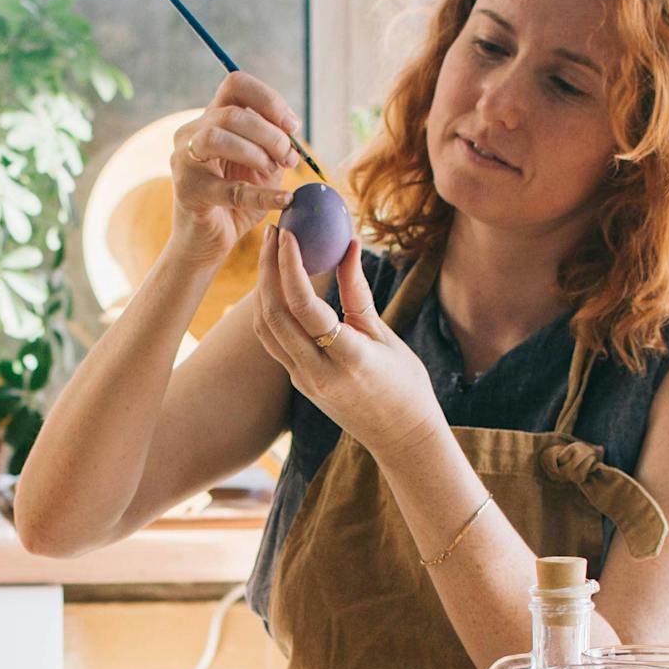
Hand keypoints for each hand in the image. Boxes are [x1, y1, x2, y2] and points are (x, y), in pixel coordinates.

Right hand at [167, 72, 301, 270]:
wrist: (208, 242)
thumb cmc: (235, 202)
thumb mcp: (261, 166)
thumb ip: (274, 143)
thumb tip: (290, 130)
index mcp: (210, 120)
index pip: (235, 84)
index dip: (268, 99)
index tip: (292, 126)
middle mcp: (191, 134)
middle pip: (232, 113)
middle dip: (271, 134)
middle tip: (288, 158)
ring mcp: (183, 161)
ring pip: (218, 136)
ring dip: (257, 152)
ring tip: (275, 171)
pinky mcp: (188, 192)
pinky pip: (230, 189)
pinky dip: (263, 195)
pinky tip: (285, 200)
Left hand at [252, 230, 445, 464]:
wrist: (400, 437)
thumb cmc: (405, 383)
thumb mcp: (386, 335)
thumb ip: (358, 292)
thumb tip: (348, 243)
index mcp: (348, 359)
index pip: (305, 308)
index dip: (290, 267)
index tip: (287, 233)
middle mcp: (317, 373)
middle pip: (275, 314)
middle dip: (267, 269)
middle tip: (273, 231)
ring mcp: (303, 381)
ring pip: (266, 328)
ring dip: (263, 287)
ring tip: (272, 250)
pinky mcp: (298, 383)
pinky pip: (273, 341)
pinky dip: (270, 309)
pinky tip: (277, 284)